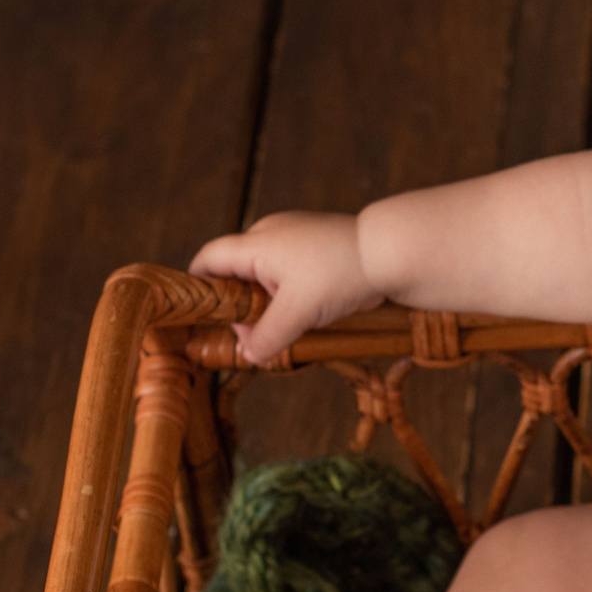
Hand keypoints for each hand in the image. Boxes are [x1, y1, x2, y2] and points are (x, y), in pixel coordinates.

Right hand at [189, 211, 379, 363]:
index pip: (209, 260)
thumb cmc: (341, 273)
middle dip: (243, 309)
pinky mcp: (315, 249)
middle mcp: (270, 236)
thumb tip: (249, 355)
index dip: (199, 288)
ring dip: (271, 307)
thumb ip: (267, 336)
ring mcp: (294, 240)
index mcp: (256, 243)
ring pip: (265, 280)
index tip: (201, 319)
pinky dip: (292, 299)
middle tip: (259, 336)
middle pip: (236, 275)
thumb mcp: (298, 313)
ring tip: (292, 326)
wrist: (392, 253)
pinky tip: (311, 315)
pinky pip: (289, 278)